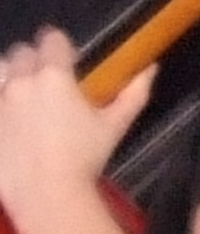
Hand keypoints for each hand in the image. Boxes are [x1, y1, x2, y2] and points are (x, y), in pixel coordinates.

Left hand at [0, 28, 139, 209]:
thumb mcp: (116, 125)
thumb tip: (151, 68)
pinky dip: (2, 104)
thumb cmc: (84, 157)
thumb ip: (134, 93)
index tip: (66, 57)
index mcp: (54, 76)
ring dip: (8, 76)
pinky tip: (11, 118)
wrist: (46, 195)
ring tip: (19, 94)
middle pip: (19, 52)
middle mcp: (20, 82)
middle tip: (43, 78)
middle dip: (32, 59)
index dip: (59, 44)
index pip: (51, 39)